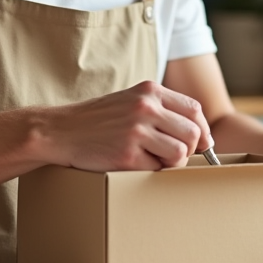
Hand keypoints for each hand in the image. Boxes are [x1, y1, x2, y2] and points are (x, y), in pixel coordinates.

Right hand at [38, 81, 213, 171]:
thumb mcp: (130, 100)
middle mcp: (146, 107)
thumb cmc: (98, 119)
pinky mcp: (127, 155)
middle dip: (191, 149)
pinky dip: (150, 171)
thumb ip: (160, 109)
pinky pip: (157, 169)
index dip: (202, 129)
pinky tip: (133, 163)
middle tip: (175, 156)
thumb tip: (199, 133)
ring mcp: (136, 131)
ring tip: (154, 160)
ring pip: (180, 153)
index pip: (194, 109)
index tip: (202, 143)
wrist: (60, 130)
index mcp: (149, 91)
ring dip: (172, 163)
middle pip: (193, 133)